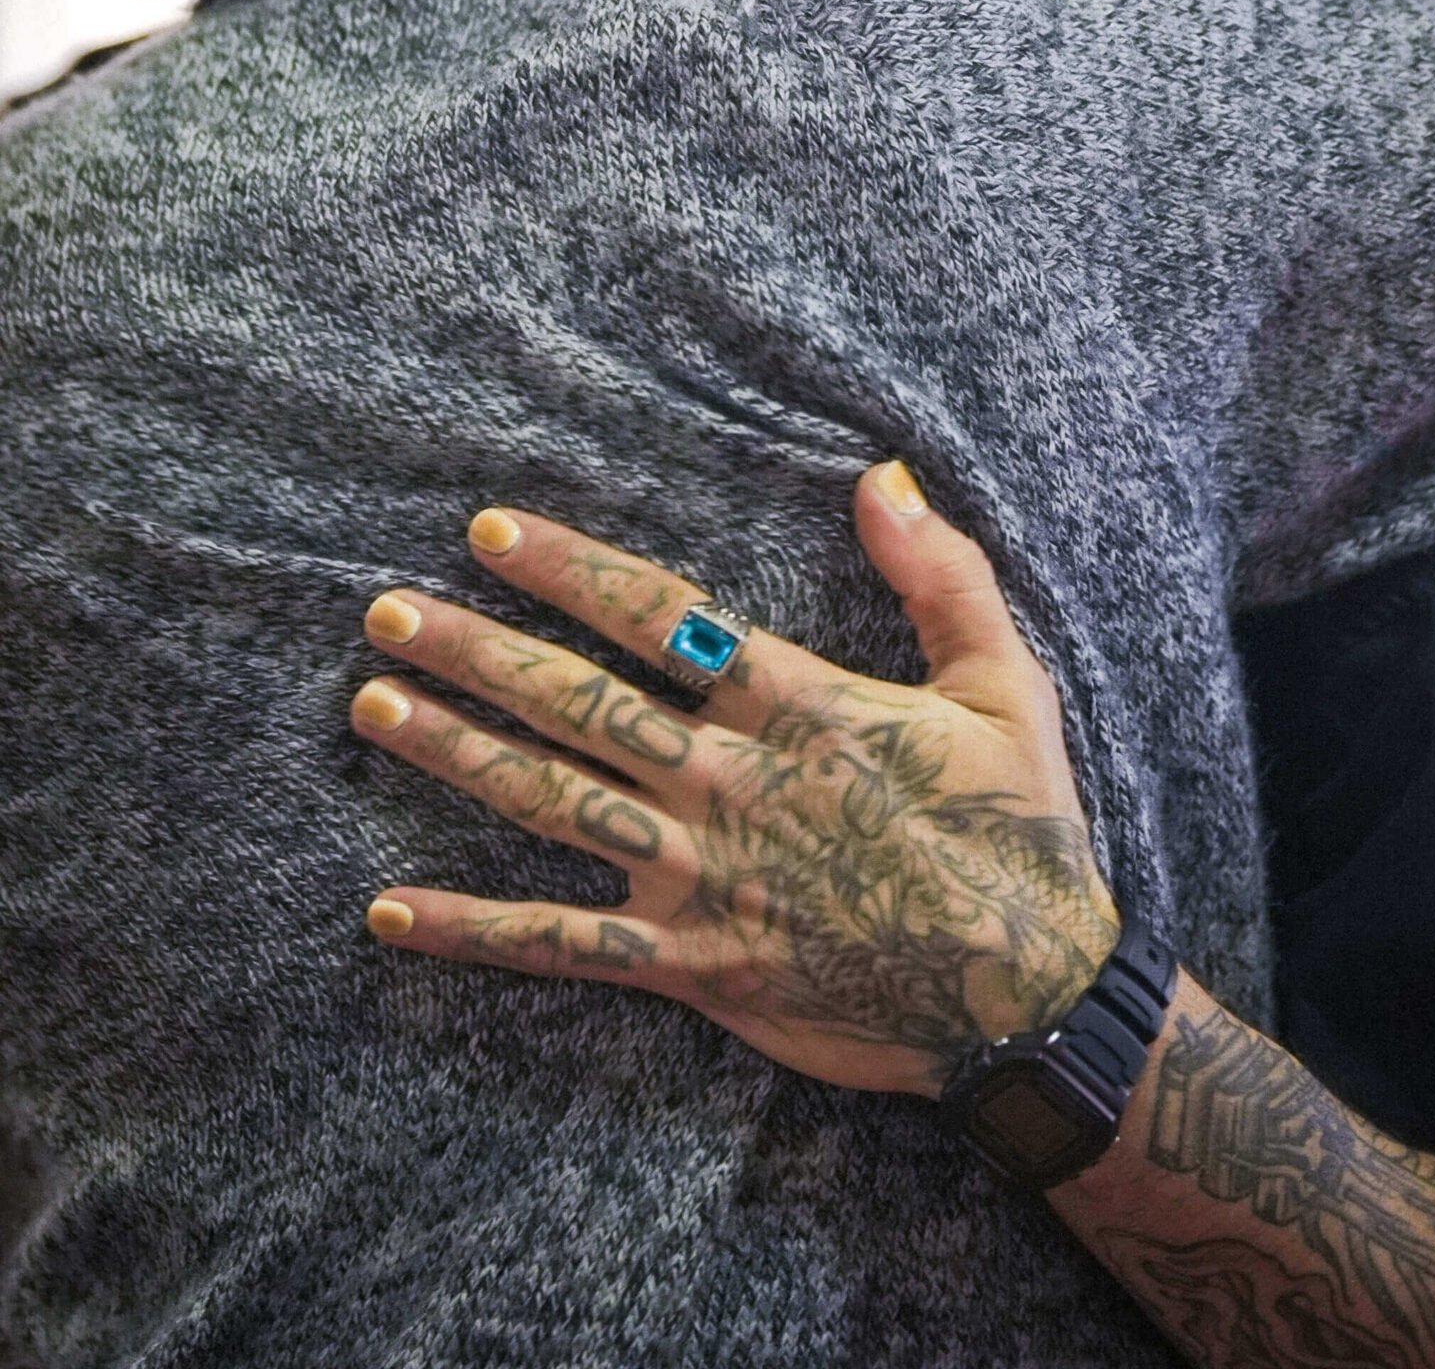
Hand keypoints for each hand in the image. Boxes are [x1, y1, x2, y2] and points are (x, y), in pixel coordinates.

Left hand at [351, 462, 1121, 1096]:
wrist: (1030, 994)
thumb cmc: (1020, 828)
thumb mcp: (1003, 681)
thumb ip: (939, 571)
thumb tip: (881, 474)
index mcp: (796, 705)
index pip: (656, 617)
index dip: (566, 570)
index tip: (486, 532)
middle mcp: (731, 782)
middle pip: (578, 701)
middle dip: (475, 651)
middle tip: (385, 612)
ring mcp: (704, 878)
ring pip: (554, 802)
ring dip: (455, 753)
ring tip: (371, 707)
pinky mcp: (695, 968)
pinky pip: (565, 945)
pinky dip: (475, 929)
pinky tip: (390, 910)